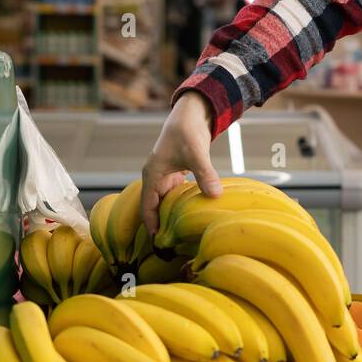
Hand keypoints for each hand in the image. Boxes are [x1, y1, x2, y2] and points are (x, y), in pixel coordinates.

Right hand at [141, 91, 222, 234]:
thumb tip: (215, 195)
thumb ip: (205, 174)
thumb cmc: (188, 131)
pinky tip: (192, 216)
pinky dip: (181, 205)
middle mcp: (156, 178)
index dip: (151, 227)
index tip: (159, 246)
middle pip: (155, 208)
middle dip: (162, 226)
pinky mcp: (176, 173)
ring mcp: (166, 176)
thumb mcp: (197, 153)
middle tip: (173, 248)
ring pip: (165, 202)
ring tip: (181, 237)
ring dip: (171, 217)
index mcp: (153, 175)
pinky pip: (175, 195)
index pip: (147, 208)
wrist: (191, 113)